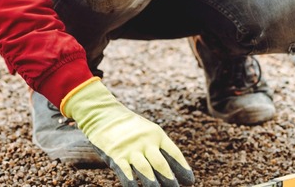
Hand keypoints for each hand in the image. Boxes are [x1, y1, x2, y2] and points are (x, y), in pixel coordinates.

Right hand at [62, 78, 194, 185]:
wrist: (104, 115)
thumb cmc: (130, 127)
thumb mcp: (148, 131)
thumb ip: (159, 147)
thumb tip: (173, 169)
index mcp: (157, 134)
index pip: (173, 153)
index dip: (183, 167)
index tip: (190, 181)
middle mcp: (146, 142)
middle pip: (161, 164)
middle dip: (170, 179)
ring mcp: (131, 149)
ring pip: (145, 170)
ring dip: (153, 184)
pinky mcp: (116, 155)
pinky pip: (125, 172)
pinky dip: (131, 183)